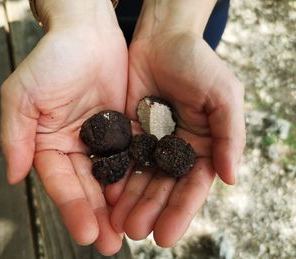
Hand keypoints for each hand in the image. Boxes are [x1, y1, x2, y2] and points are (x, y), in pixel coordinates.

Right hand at [0, 1, 127, 254]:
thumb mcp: (23, 95)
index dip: (73, 208)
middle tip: (112, 244)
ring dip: (118, 206)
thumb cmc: (52, 59)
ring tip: (130, 231)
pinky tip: (144, 198)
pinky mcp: (123, 131)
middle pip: (87, 188)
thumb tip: (11, 176)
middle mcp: (75, 147)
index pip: (60, 183)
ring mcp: (101, 141)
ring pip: (110, 179)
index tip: (87, 233)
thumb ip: (16, 136)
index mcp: (48, 144)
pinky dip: (135, 179)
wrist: (87, 33)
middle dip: (98, 216)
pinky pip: (131, 158)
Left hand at [107, 29, 244, 245]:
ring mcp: (150, 143)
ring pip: (139, 178)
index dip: (180, 211)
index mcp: (202, 147)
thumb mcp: (224, 95)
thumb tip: (231, 177)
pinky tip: (106, 195)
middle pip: (162, 188)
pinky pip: (120, 158)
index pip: (192, 186)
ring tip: (118, 224)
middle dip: (150, 211)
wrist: (162, 40)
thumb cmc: (198, 63)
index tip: (166, 235)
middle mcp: (175, 150)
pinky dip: (115, 177)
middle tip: (135, 232)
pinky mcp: (127, 133)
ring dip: (130, 202)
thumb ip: (230, 135)